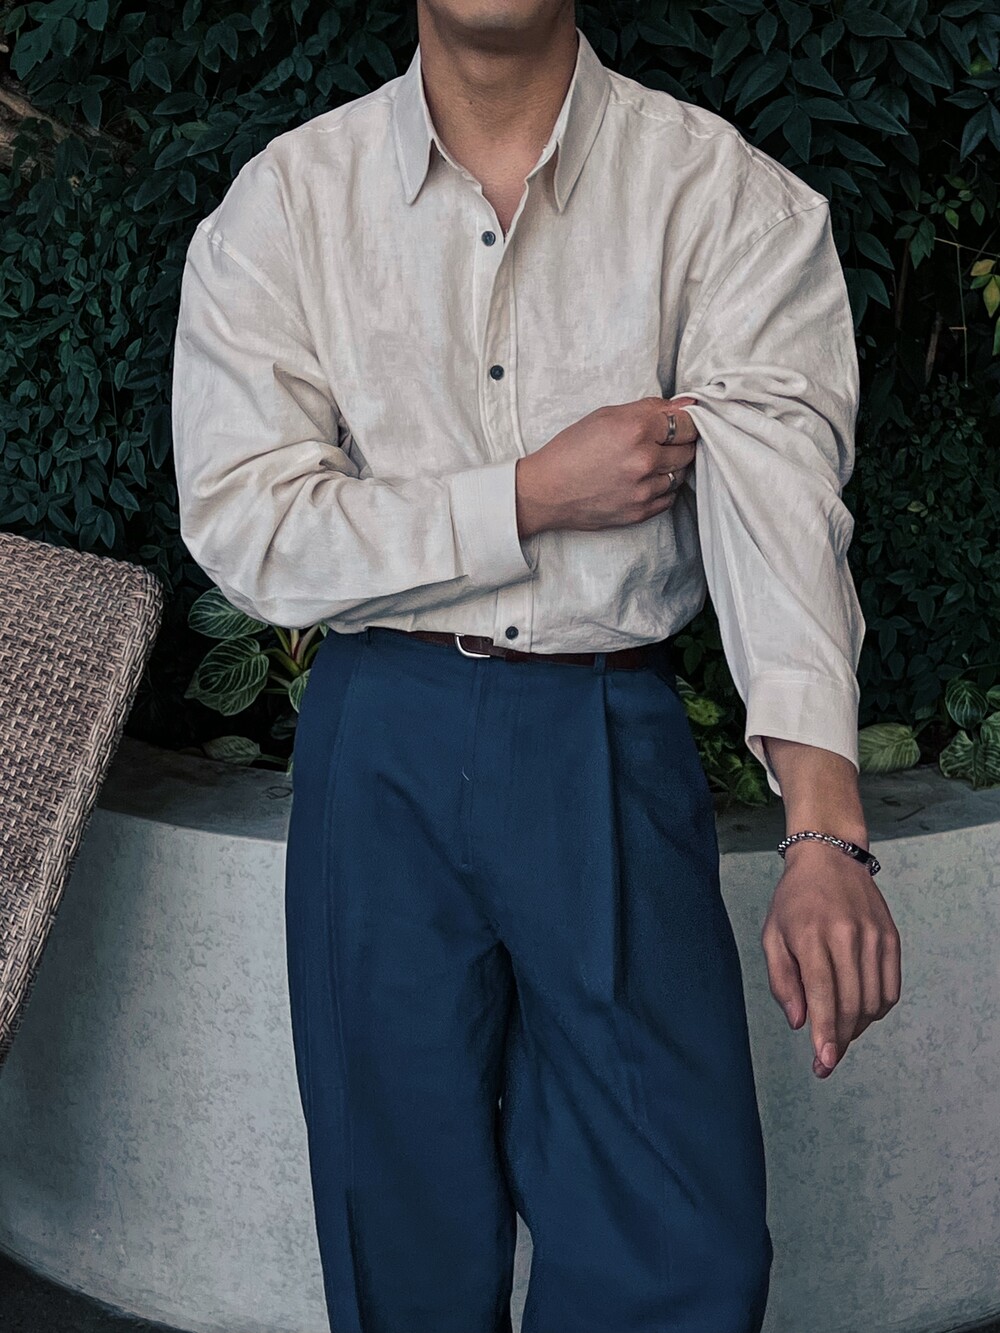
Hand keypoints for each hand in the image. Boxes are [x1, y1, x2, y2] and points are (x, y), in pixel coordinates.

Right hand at [515, 395, 699, 537]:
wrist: (546, 491)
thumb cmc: (571, 449)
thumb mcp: (606, 416)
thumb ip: (650, 408)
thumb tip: (688, 404)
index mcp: (636, 428)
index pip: (688, 423)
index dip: (686, 421)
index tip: (679, 423)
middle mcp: (644, 459)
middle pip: (688, 449)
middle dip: (679, 444)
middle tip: (660, 443)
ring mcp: (644, 489)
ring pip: (680, 474)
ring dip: (670, 467)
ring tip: (646, 463)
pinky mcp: (641, 512)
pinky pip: (669, 497)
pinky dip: (661, 488)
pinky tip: (641, 482)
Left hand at [760, 841, 900, 1077]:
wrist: (830, 857)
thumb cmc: (794, 900)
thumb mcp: (772, 935)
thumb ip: (782, 980)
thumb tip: (800, 1022)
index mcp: (812, 935)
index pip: (824, 995)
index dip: (826, 1034)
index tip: (823, 1063)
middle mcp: (847, 936)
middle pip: (851, 1004)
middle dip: (840, 1040)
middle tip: (827, 1060)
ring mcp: (874, 937)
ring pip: (873, 1001)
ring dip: (857, 1027)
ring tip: (839, 1032)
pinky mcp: (891, 938)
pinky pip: (890, 989)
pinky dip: (877, 1009)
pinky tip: (859, 1011)